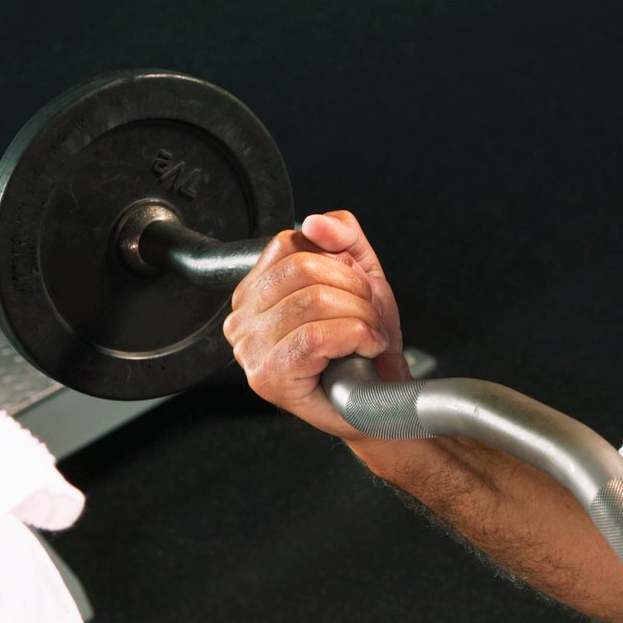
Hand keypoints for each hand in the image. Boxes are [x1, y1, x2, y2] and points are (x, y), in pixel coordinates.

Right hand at [224, 210, 408, 439]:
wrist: (380, 399)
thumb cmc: (364, 346)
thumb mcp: (360, 276)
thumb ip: (342, 236)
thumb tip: (316, 223)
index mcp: (254, 291)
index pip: (290, 244)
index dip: (337, 260)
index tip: (356, 288)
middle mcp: (242, 319)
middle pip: (304, 269)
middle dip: (354, 289)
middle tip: (369, 314)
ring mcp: (250, 350)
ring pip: (313, 301)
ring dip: (360, 315)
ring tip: (369, 333)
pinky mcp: (269, 377)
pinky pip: (314, 336)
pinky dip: (355, 335)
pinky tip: (365, 347)